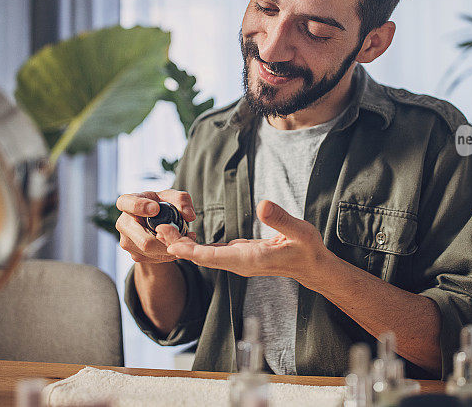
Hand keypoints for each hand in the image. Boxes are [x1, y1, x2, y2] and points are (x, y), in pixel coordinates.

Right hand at [115, 190, 197, 263]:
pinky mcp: (135, 255)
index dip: (141, 207)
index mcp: (127, 202)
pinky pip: (154, 259)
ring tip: (182, 238)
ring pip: (150, 252)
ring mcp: (127, 242)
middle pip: (144, 239)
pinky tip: (175, 245)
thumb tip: (189, 215)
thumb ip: (182, 200)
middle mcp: (123, 223)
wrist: (154, 222)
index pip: (128, 204)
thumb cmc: (160, 205)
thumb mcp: (171, 197)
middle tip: (182, 233)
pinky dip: (168, 254)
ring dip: (169, 247)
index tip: (156, 209)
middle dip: (166, 239)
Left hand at [158, 200, 330, 286]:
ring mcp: (238, 261)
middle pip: (202, 257)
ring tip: (164, 229)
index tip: (171, 240)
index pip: (212, 257)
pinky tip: (185, 235)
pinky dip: (196, 245)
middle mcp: (239, 263)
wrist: (313, 267)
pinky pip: (212, 253)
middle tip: (158, 229)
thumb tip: (263, 205)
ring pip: (205, 255)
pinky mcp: (240, 256)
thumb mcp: (300, 231)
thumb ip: (281, 219)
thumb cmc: (307, 249)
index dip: (189, 249)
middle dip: (179, 245)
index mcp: (250, 258)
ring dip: (184, 244)